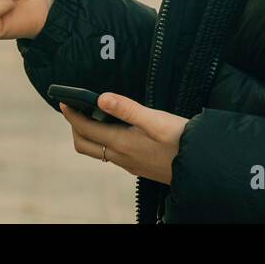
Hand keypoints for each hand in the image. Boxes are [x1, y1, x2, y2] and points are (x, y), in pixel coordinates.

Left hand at [58, 93, 188, 184]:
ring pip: (97, 151)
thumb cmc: (181, 140)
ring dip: (89, 133)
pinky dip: (104, 140)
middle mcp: (121, 157)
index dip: (71, 114)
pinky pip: (111, 154)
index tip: (63, 100)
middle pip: (85, 144)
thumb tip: (100, 98)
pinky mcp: (137, 166)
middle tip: (75, 107)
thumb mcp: (156, 119)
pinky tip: (116, 128)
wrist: (201, 165)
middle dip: (75, 126)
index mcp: (121, 143)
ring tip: (93, 114)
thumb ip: (127, 109)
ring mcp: (128, 164)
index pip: (85, 129)